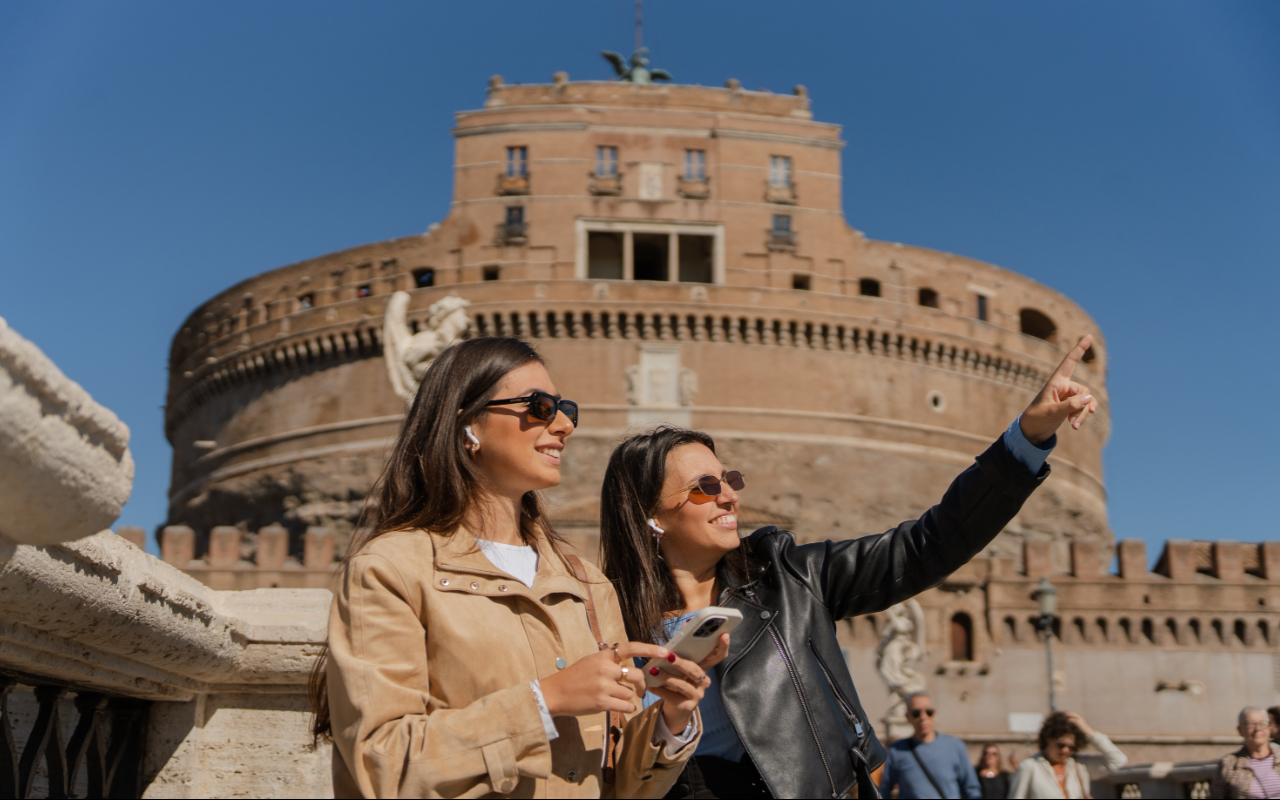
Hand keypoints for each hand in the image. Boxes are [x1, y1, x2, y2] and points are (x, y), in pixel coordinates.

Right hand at [540, 642, 662, 716]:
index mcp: (603, 656)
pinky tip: (619, 707)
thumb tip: (632, 667)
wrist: (555, 693)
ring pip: (630, 693)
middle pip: (636, 675)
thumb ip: (611, 662)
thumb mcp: (592, 662)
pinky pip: (626, 706)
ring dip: (627, 698)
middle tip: (641, 690)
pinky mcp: (602, 702)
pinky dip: (627, 708)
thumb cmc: (575, 678)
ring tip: (614, 699)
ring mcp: (604, 685)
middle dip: (642, 684)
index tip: (665, 652)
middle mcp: (605, 668)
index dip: (649, 649)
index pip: (630, 648)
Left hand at [648, 633, 729, 732]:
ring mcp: (697, 695)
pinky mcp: (687, 707)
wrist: (674, 709)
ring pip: (682, 685)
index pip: (718, 656)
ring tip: (653, 671)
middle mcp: (704, 681)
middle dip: (682, 663)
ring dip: (666, 677)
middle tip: (669, 656)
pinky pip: (673, 697)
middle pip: (696, 671)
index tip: (724, 634)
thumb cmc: (676, 680)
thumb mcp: (680, 664)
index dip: (723, 646)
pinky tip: (650, 686)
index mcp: (704, 668)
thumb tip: (686, 625)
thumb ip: (682, 647)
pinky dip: (660, 690)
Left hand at [1019, 335, 1099, 444]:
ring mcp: (1068, 396)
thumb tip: (1090, 398)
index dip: (1079, 349)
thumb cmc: (1036, 418)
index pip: (1069, 362)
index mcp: (1055, 382)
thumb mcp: (1051, 412)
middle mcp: (1063, 386)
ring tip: (1074, 426)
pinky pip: (1084, 407)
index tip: (1088, 336)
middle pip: (1083, 390)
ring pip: (1086, 400)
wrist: (1031, 431)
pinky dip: (1082, 416)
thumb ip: (1070, 405)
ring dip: (1082, 413)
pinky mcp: (1071, 405)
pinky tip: (1075, 427)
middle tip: (1072, 421)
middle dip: (1081, 406)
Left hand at [1064, 711, 1094, 739]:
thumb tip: (1071, 725)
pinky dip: (1071, 719)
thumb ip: (1076, 725)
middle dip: (1069, 713)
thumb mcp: (1080, 727)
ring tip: (1064, 715)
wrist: (1090, 734)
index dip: (1070, 713)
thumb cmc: (1085, 732)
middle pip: (1074, 714)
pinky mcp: (1081, 723)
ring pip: (1074, 716)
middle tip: (1064, 713)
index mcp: (1081, 719)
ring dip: (1069, 715)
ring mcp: (1081, 721)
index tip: (1065, 713)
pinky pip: (1075, 720)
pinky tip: (1067, 720)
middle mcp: (1081, 719)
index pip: (1075, 714)